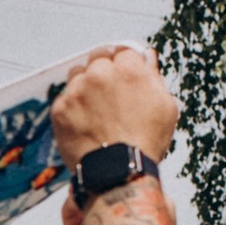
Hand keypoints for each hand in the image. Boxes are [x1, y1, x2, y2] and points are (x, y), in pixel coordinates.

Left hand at [50, 42, 179, 172]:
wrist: (118, 173)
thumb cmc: (146, 142)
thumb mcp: (165, 107)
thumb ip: (154, 76)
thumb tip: (147, 56)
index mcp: (129, 69)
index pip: (123, 51)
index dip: (124, 64)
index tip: (123, 74)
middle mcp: (100, 74)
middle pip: (98, 57)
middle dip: (103, 69)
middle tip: (108, 92)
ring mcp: (77, 90)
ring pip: (77, 73)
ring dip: (84, 84)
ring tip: (95, 108)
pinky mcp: (60, 108)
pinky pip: (64, 97)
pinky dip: (72, 107)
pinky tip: (84, 122)